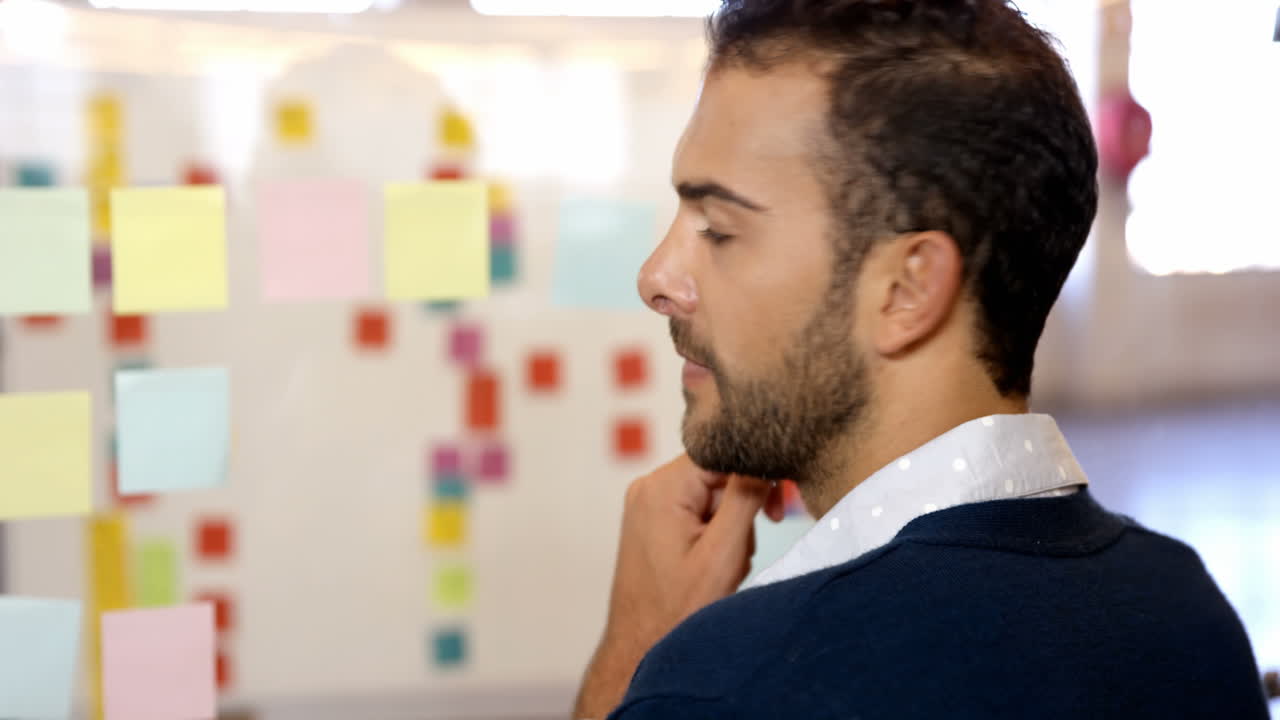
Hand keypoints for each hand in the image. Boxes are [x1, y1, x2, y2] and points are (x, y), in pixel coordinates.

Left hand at [573, 455, 786, 718]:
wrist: (640, 647)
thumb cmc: (678, 609)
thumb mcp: (723, 552)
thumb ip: (745, 498)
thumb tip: (764, 456)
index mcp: (662, 487)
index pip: (723, 453)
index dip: (756, 475)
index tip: (775, 512)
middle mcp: (648, 486)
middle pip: (717, 473)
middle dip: (741, 508)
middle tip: (741, 549)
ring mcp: (646, 503)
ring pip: (710, 494)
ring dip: (729, 526)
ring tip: (722, 565)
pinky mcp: (651, 520)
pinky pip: (695, 509)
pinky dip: (713, 533)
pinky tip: (710, 564)